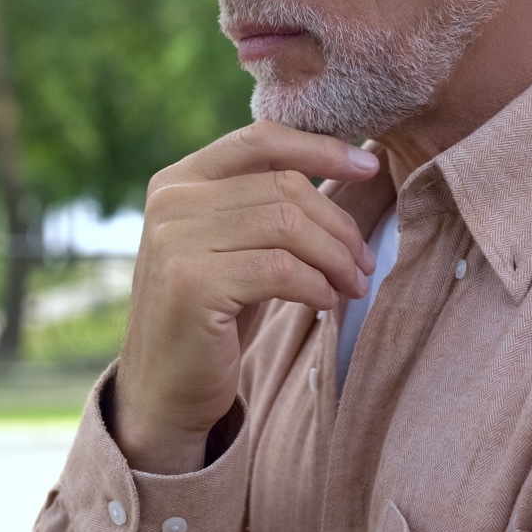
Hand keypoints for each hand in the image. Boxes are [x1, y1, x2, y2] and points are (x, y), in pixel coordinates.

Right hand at [112, 122, 379, 473]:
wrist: (162, 392)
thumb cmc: (211, 317)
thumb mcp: (229, 247)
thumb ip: (260, 203)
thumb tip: (344, 162)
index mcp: (178, 181)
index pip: (260, 139)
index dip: (321, 148)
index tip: (369, 167)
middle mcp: (171, 202)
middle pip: (283, 187)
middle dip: (338, 224)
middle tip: (364, 262)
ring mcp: (176, 240)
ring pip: (287, 225)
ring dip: (335, 258)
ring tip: (353, 284)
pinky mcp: (192, 283)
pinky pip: (281, 269)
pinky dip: (317, 286)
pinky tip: (325, 303)